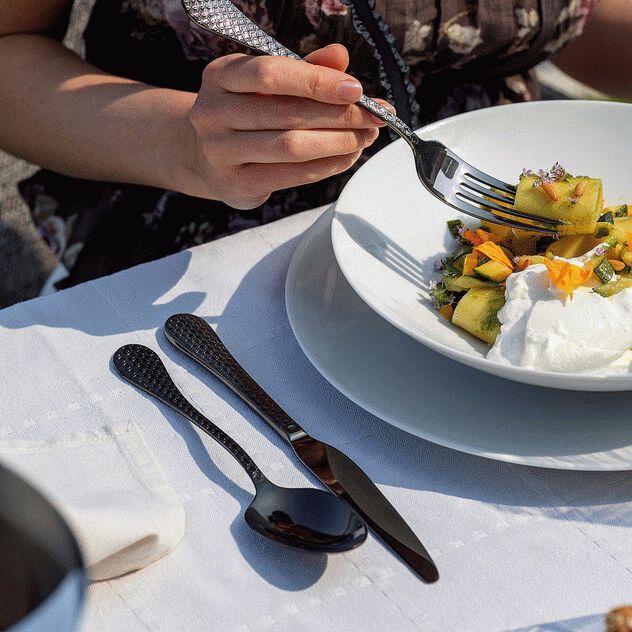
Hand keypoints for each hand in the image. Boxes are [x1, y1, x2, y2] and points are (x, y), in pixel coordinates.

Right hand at [180, 44, 392, 208]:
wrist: (205, 156)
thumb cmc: (244, 112)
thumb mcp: (266, 84)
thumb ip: (303, 69)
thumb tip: (341, 57)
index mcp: (220, 75)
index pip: (270, 74)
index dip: (317, 81)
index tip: (356, 90)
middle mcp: (213, 112)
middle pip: (286, 114)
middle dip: (339, 115)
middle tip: (373, 117)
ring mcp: (221, 151)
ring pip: (290, 146)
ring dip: (337, 142)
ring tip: (364, 137)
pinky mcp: (237, 183)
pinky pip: (290, 175)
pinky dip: (325, 166)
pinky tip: (346, 157)